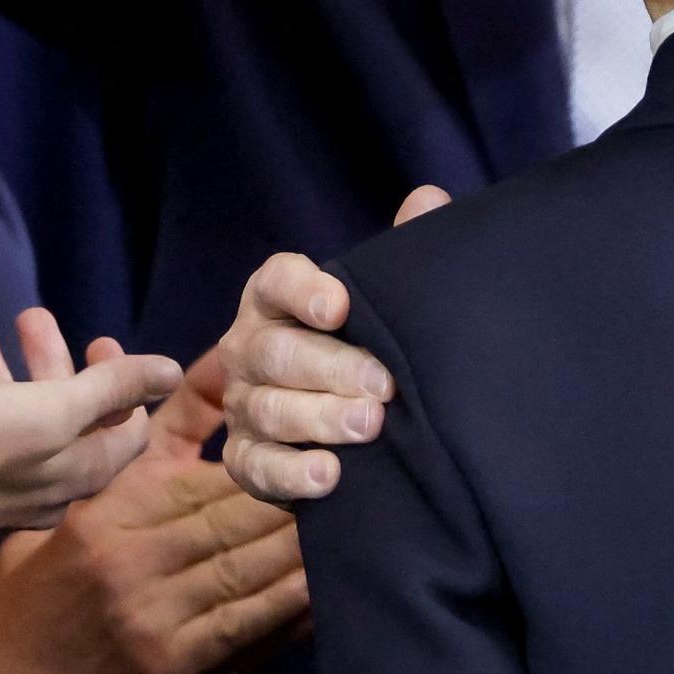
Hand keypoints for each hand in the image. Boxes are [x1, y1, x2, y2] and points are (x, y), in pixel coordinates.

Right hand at [0, 308, 182, 533]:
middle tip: (34, 320)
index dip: (126, 384)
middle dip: (55, 361)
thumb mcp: (55, 408)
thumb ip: (112, 389)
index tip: (99, 340)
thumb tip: (171, 372)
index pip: (130, 430)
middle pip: (72, 417)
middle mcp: (53, 483)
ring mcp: (8, 483)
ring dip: (13, 367)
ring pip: (23, 417)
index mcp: (85, 470)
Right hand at [0, 349, 307, 673]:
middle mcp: (128, 561)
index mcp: (95, 526)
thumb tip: (150, 469)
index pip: (186, 482)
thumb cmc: (21, 630)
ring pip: (243, 564)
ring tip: (346, 523)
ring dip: (297, 544)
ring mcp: (153, 612)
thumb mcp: (33, 548)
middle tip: (334, 482)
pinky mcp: (174, 661)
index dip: (243, 471)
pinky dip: (288, 602)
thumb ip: (89, 507)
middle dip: (284, 499)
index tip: (286, 457)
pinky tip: (324, 585)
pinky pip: (244, 622)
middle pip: (226, 516)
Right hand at [217, 189, 441, 502]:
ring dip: (320, 419)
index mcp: (276, 300)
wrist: (358, 426)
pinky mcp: (245, 458)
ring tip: (371, 427)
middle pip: (276, 353)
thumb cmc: (369, 347)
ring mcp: (242, 405)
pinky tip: (330, 476)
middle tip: (384, 385)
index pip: (277, 281)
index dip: (304, 290)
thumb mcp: (386, 301)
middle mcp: (249, 347)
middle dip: (330, 368)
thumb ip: (404, 252)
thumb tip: (431, 198)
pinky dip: (291, 474)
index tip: (341, 304)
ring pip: (268, 409)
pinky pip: (255, 467)